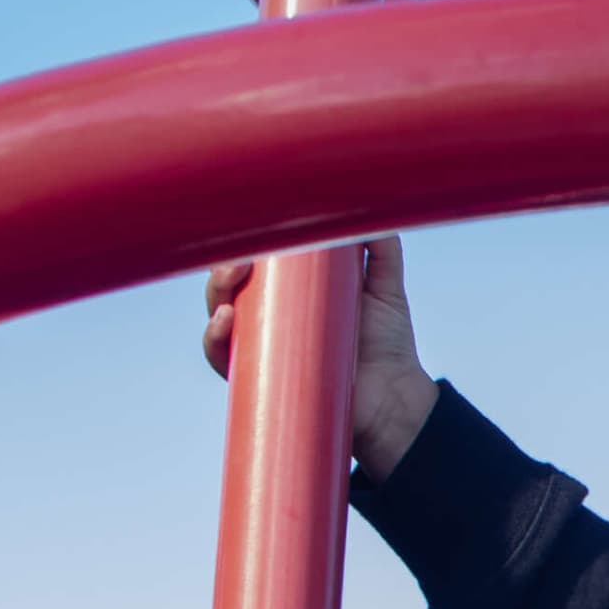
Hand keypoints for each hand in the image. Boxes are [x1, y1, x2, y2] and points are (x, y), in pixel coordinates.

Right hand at [202, 234, 439, 479]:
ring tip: (232, 283)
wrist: (395, 398)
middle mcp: (268, 318)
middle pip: (227, 284)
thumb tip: (371, 210)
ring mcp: (261, 348)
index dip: (243, 242)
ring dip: (215, 296)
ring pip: (218, 316)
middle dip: (223, 267)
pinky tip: (224, 320)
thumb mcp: (385, 285)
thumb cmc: (387, 341)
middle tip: (241, 261)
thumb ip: (381, 247)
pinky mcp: (260, 379)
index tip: (251, 227)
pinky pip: (223, 359)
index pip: (252, 260)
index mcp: (290, 292)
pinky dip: (213, 339)